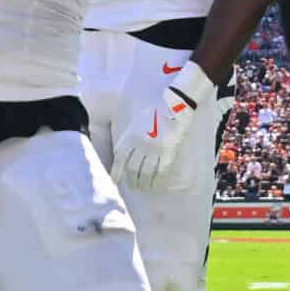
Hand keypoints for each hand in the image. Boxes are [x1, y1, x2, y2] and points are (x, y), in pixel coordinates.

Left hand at [115, 59, 215, 192]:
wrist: (174, 102)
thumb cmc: (154, 111)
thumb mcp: (136, 122)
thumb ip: (129, 138)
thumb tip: (124, 156)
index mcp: (130, 135)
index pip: (120, 158)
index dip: (116, 172)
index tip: (115, 181)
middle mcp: (141, 143)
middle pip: (132, 168)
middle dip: (131, 180)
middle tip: (133, 185)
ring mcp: (155, 148)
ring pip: (146, 173)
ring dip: (143, 184)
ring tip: (143, 188)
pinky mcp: (168, 151)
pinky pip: (160, 172)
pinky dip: (157, 182)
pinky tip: (155, 186)